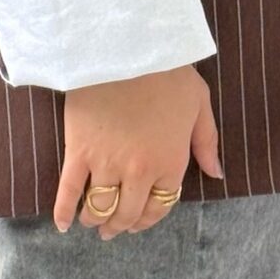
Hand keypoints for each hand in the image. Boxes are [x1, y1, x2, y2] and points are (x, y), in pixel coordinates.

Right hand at [53, 62, 223, 238]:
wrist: (126, 48)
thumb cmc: (167, 72)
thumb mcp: (199, 103)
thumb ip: (206, 142)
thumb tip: (216, 174)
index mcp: (171, 162)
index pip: (160, 205)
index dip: (149, 218)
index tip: (139, 222)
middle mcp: (139, 171)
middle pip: (128, 212)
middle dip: (121, 226)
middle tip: (113, 230)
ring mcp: (107, 163)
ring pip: (100, 206)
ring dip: (96, 221)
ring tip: (92, 223)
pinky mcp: (79, 152)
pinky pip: (69, 190)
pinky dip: (64, 211)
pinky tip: (63, 224)